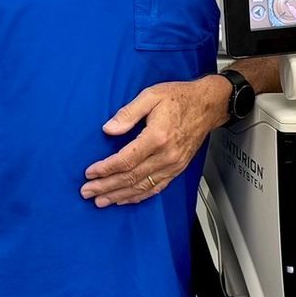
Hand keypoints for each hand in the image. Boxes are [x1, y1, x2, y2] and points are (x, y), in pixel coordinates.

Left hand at [82, 77, 228, 205]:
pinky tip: (126, 199)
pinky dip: (139, 196)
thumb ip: (128, 113)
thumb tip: (109, 129)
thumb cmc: (180, 98)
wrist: (208, 105)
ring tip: (101, 201)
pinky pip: (157, 187)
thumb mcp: (151, 95)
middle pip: (131, 177)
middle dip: (106, 186)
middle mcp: (166, 155)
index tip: (90, 173)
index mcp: (157, 137)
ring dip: (119, 195)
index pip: (126, 160)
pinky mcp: (178, 168)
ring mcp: (173, 165)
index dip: (105, 169)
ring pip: (142, 186)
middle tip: (87, 192)